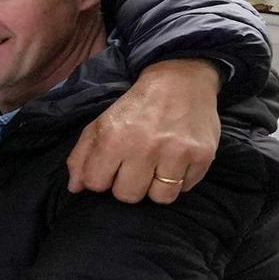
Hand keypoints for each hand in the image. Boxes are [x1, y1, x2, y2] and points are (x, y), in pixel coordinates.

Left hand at [67, 58, 220, 203]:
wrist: (181, 81)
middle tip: (135, 169)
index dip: (101, 179)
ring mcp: (177, 153)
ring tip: (157, 168)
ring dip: (156, 187)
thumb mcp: (101, 124)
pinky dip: (180, 180)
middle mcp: (145, 147)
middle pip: (128, 196)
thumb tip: (75, 188)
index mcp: (114, 138)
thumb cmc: (136, 107)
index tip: (111, 169)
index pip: (97, 184)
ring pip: (160, 198)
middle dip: (128, 186)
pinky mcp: (203, 156)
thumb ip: (81, 156)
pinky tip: (176, 162)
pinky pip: (186, 188)